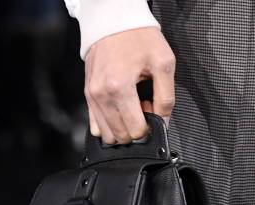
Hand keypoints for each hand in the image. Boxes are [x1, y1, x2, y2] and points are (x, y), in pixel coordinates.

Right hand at [84, 27, 175, 143]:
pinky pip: (96, 126)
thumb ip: (166, 98)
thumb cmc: (138, 37)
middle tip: (142, 107)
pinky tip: (118, 111)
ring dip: (122, 128)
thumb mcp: (164, 63)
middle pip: (121, 135)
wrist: (114, 19)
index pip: (136, 130)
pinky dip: (109, 125)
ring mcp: (92, 96)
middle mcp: (102, 95)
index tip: (150, 109)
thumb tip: (163, 123)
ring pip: (107, 134)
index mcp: (120, 88)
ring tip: (130, 108)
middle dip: (135, 128)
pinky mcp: (88, 95)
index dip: (148, 125)